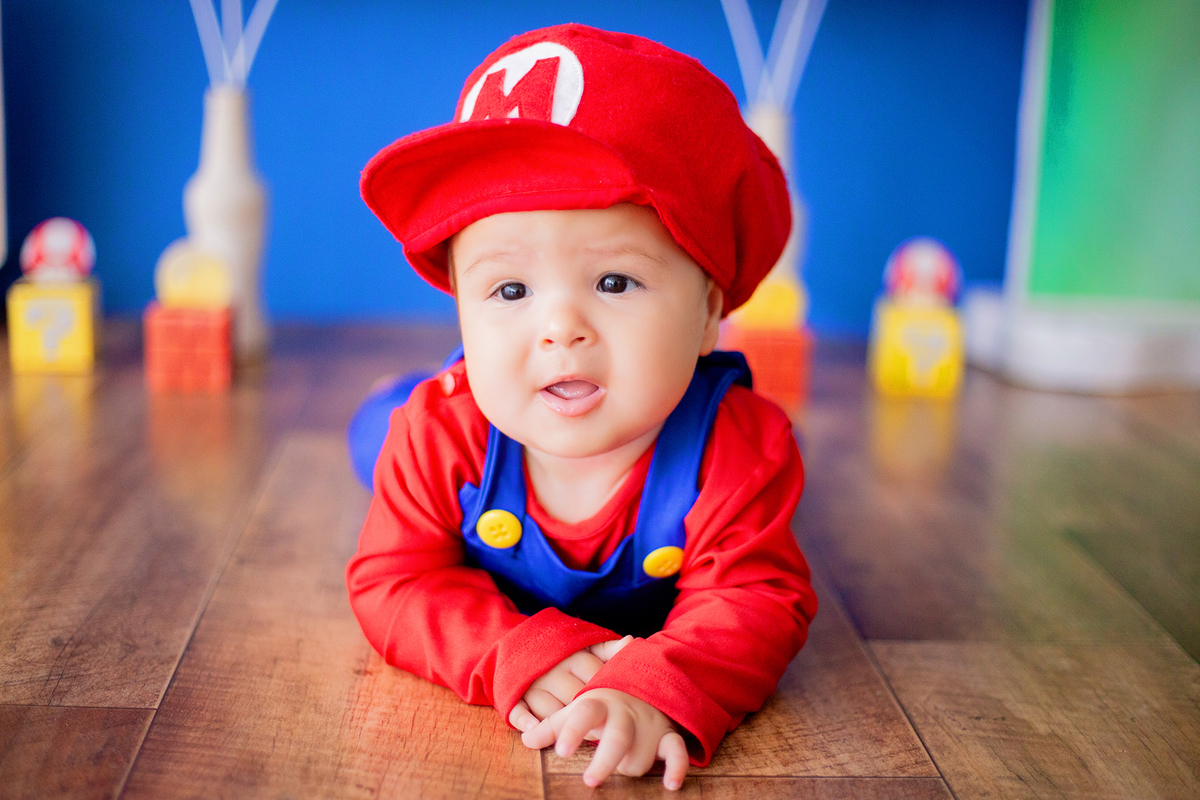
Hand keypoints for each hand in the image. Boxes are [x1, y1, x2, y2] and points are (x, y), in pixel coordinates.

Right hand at [508, 636, 631, 733]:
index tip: (618, 711)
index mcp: (573, 657)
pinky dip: (526, 721)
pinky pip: (518, 710)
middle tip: (602, 733)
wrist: (521, 645)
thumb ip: (608, 649)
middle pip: (575, 698)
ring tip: (576, 738)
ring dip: (562, 725)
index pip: (595, 679)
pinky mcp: (513, 695)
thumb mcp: (585, 646)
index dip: (607, 697)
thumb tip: (630, 641)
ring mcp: (532, 683)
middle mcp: (553, 670)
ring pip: (550, 709)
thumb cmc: (563, 654)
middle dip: (589, 717)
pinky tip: (535, 730)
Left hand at [523, 688, 688, 790]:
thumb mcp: (577, 708)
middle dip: (606, 759)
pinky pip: (676, 751)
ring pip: (638, 758)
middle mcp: (624, 714)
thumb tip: (526, 740)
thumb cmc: (603, 704)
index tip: (563, 751)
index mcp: (598, 704)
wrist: (643, 683)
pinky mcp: (667, 735)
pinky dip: (676, 767)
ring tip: (619, 761)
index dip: (573, 731)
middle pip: (617, 737)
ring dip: (627, 768)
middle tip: (591, 780)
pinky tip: (671, 784)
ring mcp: (647, 724)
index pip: (584, 714)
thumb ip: (552, 726)